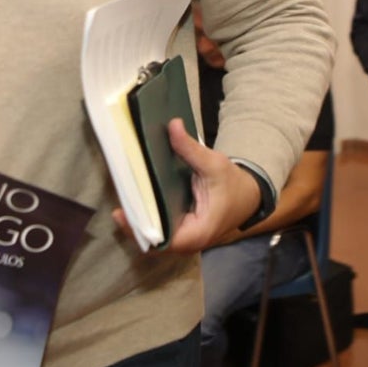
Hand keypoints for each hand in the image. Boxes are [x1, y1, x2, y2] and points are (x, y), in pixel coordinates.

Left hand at [112, 119, 261, 253]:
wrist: (249, 195)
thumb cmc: (233, 184)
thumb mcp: (214, 164)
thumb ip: (190, 149)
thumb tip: (173, 125)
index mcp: (197, 233)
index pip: (162, 240)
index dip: (139, 229)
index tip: (122, 212)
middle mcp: (187, 240)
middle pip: (152, 239)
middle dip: (134, 221)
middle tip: (118, 196)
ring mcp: (183, 236)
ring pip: (154, 234)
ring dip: (139, 217)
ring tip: (123, 194)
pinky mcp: (180, 227)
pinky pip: (159, 226)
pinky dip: (148, 214)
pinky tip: (136, 196)